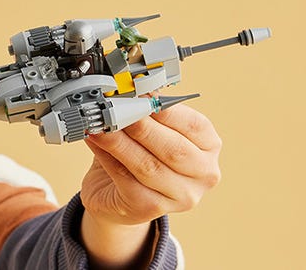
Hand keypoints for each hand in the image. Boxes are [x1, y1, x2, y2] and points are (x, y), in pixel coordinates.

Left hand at [81, 103, 223, 226]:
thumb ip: (146, 115)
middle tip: (119, 110)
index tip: (143, 96)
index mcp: (209, 147)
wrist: (120, 195)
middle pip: (174, 149)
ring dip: (121, 142)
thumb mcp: (151, 131)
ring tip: (101, 125)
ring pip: (149, 166)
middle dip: (143, 127)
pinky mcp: (153, 209)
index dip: (168, 110)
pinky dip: (109, 158)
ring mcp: (181, 196)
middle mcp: (204, 174)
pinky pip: (128, 181)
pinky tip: (96, 142)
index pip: (195, 126)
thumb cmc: (142, 155)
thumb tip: (126, 96)